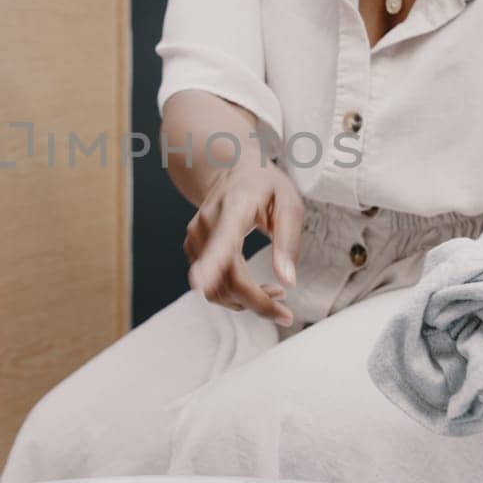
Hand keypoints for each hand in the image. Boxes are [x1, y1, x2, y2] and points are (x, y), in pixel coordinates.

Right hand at [183, 162, 301, 324]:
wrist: (232, 169)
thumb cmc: (265, 186)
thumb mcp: (290, 204)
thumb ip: (288, 242)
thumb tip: (287, 281)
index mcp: (234, 207)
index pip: (222, 239)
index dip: (212, 264)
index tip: (200, 282)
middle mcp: (207, 223)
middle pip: (224, 277)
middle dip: (255, 303)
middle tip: (285, 313)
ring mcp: (195, 237)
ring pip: (216, 288)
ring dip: (246, 301)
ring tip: (275, 293)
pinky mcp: (192, 249)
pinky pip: (212, 285)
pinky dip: (234, 295)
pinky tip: (255, 287)